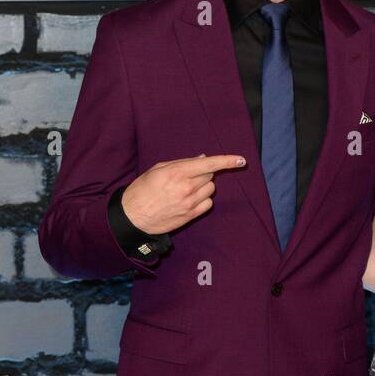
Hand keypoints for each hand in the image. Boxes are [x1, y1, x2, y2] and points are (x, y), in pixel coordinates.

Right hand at [121, 153, 245, 234]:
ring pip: (211, 189)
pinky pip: (208, 204)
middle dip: (204, 172)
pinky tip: (190, 199)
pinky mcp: (190, 216)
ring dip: (204, 186)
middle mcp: (186, 188)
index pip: (209, 164)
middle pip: (210, 175)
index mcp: (178, 172)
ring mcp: (190, 203)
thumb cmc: (143, 189)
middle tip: (189, 175)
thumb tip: (202, 159)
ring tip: (187, 188)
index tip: (241, 160)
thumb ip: (182, 163)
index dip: (227, 161)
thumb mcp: (159, 169)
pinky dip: (203, 199)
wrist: (133, 216)